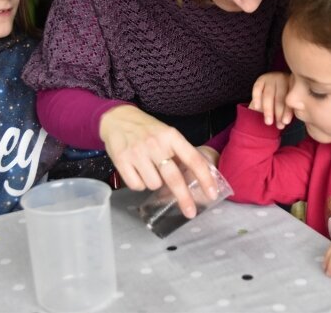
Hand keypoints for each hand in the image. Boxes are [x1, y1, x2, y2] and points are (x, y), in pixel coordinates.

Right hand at [99, 105, 217, 217]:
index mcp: (172, 136)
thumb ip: (180, 153)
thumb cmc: (148, 130)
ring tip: (149, 170)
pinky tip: (137, 171)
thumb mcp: (167, 134)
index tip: (212, 193)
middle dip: (184, 198)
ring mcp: (138, 153)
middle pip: (174, 178)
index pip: (193, 159)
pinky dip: (139, 184)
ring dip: (154, 183)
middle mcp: (156, 144)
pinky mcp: (121, 160)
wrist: (117, 118)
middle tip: (191, 213)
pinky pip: (137, 186)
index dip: (205, 178)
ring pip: (154, 185)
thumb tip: (197, 177)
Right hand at [250, 72, 292, 128]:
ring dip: (268, 110)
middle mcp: (283, 78)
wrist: (273, 87)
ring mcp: (271, 77)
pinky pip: (257, 88)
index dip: (288, 112)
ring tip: (268, 122)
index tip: (285, 122)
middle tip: (277, 125)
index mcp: (294, 84)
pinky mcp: (261, 79)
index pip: (291, 99)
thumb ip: (288, 111)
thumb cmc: (283, 99)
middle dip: (278, 113)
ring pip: (269, 94)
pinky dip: (256, 98)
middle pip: (280, 97)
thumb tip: (284, 123)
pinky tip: (256, 108)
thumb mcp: (288, 103)